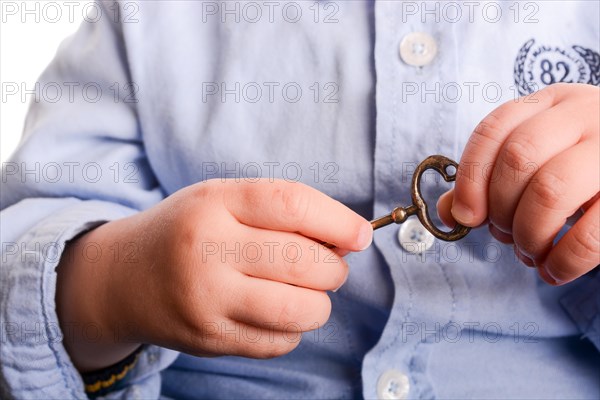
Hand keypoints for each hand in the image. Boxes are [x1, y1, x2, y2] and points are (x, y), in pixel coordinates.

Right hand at [56, 179, 371, 370]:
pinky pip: (279, 342)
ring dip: (320, 302)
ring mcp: (206, 300)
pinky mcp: (209, 339)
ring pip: (298, 309)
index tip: (362, 234)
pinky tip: (276, 312)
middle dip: (335, 267)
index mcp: (213, 203)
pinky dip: (293, 329)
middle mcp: (207, 250)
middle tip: (330, 265)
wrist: (121, 278)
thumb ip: (279, 210)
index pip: (291, 204)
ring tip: (307, 290)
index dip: (338, 220)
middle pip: (303, 261)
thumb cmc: (184, 231)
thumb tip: (347, 238)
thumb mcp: (221, 201)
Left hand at [438, 83, 598, 284]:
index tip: (465, 215)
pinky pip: (592, 233)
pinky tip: (554, 270)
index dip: (470, 177)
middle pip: (518, 159)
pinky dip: (564, 260)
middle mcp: (586, 114)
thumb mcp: (542, 158)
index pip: (495, 129)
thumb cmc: (585, 169)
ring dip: (528, 233)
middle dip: (500, 208)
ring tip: (530, 251)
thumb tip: (447, 212)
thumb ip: (492, 180)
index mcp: (552, 103)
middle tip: (504, 235)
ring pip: (551, 190)